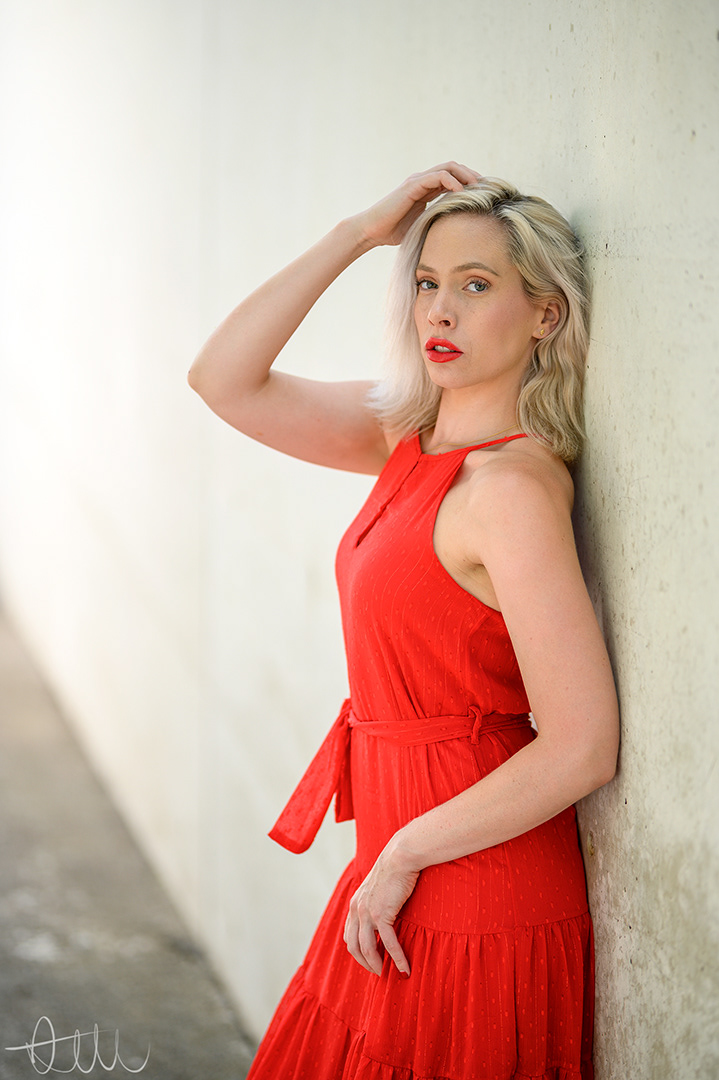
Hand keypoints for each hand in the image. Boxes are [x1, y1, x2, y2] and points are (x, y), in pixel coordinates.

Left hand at [343, 843, 420, 976]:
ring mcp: (367, 912)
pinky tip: (404, 968)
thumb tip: (384, 916)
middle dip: (365, 963)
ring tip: (389, 975)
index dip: (358, 952)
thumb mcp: (379, 889)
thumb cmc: (395, 870)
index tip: (371, 961)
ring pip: (367, 948)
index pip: (349, 936)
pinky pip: (388, 942)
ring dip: (378, 965)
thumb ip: (376, 903)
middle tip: (379, 972)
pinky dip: (396, 958)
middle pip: (354, 946)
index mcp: (355, 904)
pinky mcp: (382, 913)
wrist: (400, 857)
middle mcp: (357, 909)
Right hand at [350, 162, 481, 248]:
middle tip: (487, 188)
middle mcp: (423, 181)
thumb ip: (436, 222)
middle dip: (472, 176)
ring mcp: (417, 181)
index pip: (453, 178)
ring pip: (448, 168)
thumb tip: (455, 233)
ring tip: (478, 188)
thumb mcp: (422, 226)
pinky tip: (462, 193)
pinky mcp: (413, 185)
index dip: (469, 183)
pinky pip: (438, 177)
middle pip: (454, 168)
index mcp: (425, 189)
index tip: (483, 194)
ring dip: (466, 175)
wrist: (372, 231)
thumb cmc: (393, 233)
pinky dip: (452, 181)